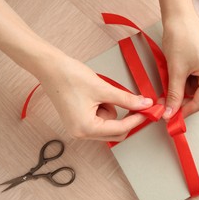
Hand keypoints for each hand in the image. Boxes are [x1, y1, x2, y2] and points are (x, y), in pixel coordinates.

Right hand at [37, 53, 152, 140]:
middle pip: (115, 132)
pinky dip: (103, 108)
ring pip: (107, 125)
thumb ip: (126, 99)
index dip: (137, 119)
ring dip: (111, 110)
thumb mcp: (103, 89)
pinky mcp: (77, 120)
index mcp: (86, 128)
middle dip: (125, 117)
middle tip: (135, 102)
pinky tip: (95, 96)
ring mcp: (78, 128)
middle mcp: (81, 133)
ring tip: (101, 93)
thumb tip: (144, 104)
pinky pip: (98, 119)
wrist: (50, 67)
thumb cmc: (70, 77)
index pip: (120, 129)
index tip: (149, 111)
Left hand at [162, 14, 198, 119]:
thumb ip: (174, 94)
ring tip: (167, 82)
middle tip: (165, 102)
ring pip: (194, 87)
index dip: (184, 111)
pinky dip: (182, 79)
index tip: (169, 117)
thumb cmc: (180, 38)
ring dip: (180, 88)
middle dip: (181, 98)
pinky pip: (194, 77)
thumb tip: (170, 113)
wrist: (179, 14)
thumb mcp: (176, 71)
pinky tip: (173, 74)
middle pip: (198, 95)